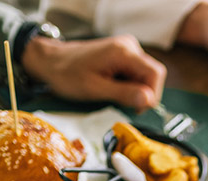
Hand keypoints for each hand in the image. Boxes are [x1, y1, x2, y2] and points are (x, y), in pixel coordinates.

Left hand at [22, 35, 165, 111]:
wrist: (51, 62)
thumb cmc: (67, 75)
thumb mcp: (95, 89)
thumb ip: (124, 94)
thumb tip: (148, 100)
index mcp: (123, 52)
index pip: (156, 74)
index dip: (151, 95)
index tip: (136, 108)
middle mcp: (129, 46)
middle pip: (152, 75)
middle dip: (142, 94)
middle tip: (122, 103)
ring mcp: (127, 49)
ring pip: (145, 76)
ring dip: (134, 91)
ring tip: (113, 93)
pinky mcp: (123, 55)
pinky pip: (136, 74)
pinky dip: (129, 86)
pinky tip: (113, 88)